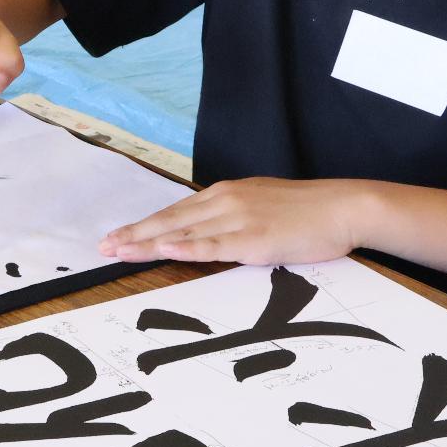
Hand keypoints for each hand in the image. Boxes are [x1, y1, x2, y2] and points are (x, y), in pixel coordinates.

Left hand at [100, 177, 371, 265]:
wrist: (343, 207)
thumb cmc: (307, 212)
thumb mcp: (261, 207)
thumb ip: (233, 218)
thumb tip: (210, 233)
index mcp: (225, 193)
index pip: (175, 212)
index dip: (143, 226)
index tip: (117, 237)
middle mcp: (225, 201)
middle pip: (169, 220)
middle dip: (133, 235)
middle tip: (103, 248)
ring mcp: (238, 219)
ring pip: (183, 232)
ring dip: (147, 243)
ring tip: (118, 252)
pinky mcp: (253, 239)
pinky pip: (213, 245)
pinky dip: (186, 248)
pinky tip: (163, 250)